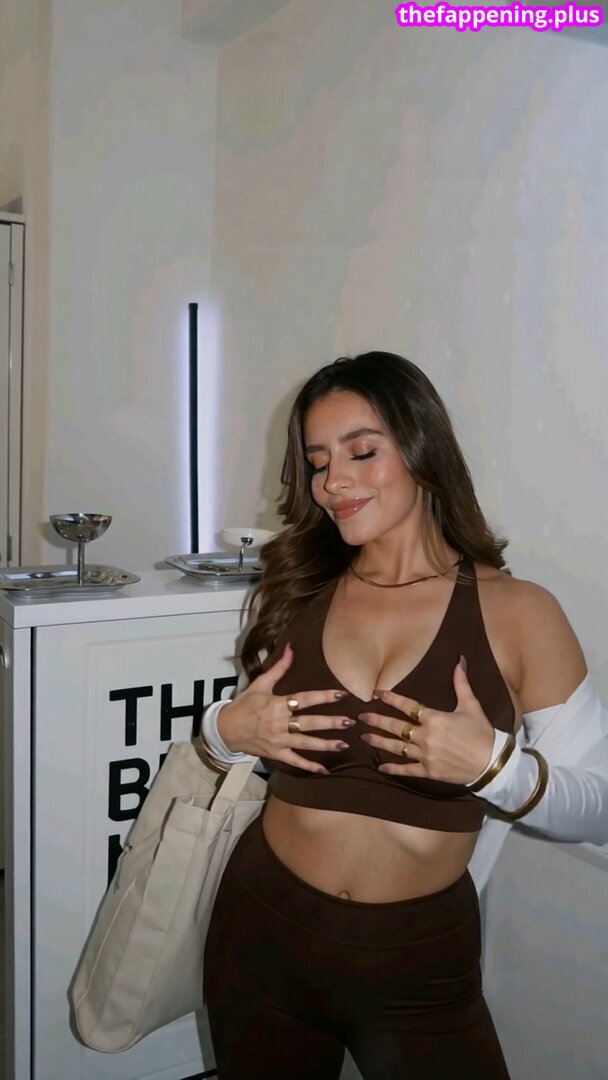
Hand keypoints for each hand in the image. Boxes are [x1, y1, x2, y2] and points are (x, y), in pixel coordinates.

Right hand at [217, 643, 352, 773]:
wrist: (225, 729)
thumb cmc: (243, 705)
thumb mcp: (259, 684)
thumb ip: (278, 668)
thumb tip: (291, 648)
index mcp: (277, 704)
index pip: (305, 699)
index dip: (324, 697)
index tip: (342, 695)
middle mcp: (280, 722)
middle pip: (309, 722)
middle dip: (330, 723)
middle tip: (350, 722)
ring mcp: (278, 740)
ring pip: (305, 742)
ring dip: (325, 745)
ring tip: (344, 745)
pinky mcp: (275, 753)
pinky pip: (294, 761)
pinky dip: (308, 766)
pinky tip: (323, 770)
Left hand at [359, 659, 494, 783]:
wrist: (492, 763)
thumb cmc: (482, 732)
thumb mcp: (471, 706)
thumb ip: (461, 684)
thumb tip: (459, 660)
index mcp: (434, 718)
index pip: (407, 705)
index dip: (391, 698)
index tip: (376, 694)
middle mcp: (425, 736)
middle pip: (396, 727)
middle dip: (377, 720)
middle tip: (361, 717)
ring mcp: (425, 755)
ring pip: (397, 748)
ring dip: (379, 742)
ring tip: (364, 737)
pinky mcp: (428, 771)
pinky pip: (406, 770)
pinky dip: (393, 769)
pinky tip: (381, 767)